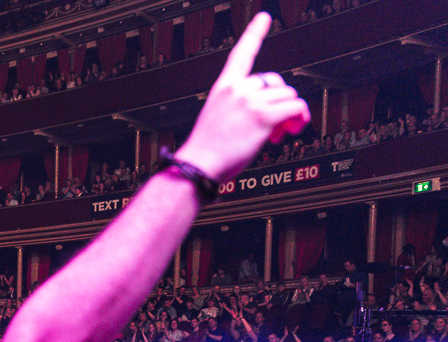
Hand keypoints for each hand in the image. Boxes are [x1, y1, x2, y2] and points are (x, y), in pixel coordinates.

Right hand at [174, 14, 309, 182]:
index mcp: (224, 88)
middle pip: (276, 82)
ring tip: (279, 132)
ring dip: (290, 114)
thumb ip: (244, 107)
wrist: (199, 165)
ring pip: (289, 96)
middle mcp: (238, 90)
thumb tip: (277, 112)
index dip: (254, 33)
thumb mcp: (220, 118)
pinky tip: (288, 131)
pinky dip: (299, 119)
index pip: (241, 54)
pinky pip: (295, 107)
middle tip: (278, 122)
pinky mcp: (264, 115)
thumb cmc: (207, 149)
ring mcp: (251, 101)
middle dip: (280, 100)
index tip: (264, 18)